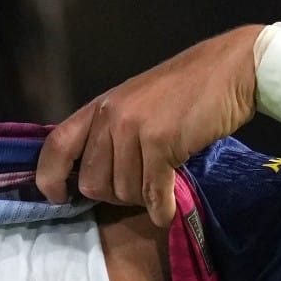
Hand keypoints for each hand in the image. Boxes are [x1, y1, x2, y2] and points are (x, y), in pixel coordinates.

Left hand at [35, 26, 261, 225]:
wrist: (230, 69)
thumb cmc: (186, 89)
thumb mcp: (136, 104)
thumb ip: (112, 133)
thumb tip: (92, 179)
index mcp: (99, 107)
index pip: (56, 145)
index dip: (50, 177)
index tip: (58, 197)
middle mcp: (110, 116)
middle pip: (92, 182)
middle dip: (114, 194)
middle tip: (139, 185)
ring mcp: (133, 128)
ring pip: (123, 191)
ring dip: (142, 197)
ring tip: (160, 180)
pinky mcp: (161, 142)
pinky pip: (152, 192)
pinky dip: (160, 208)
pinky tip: (167, 210)